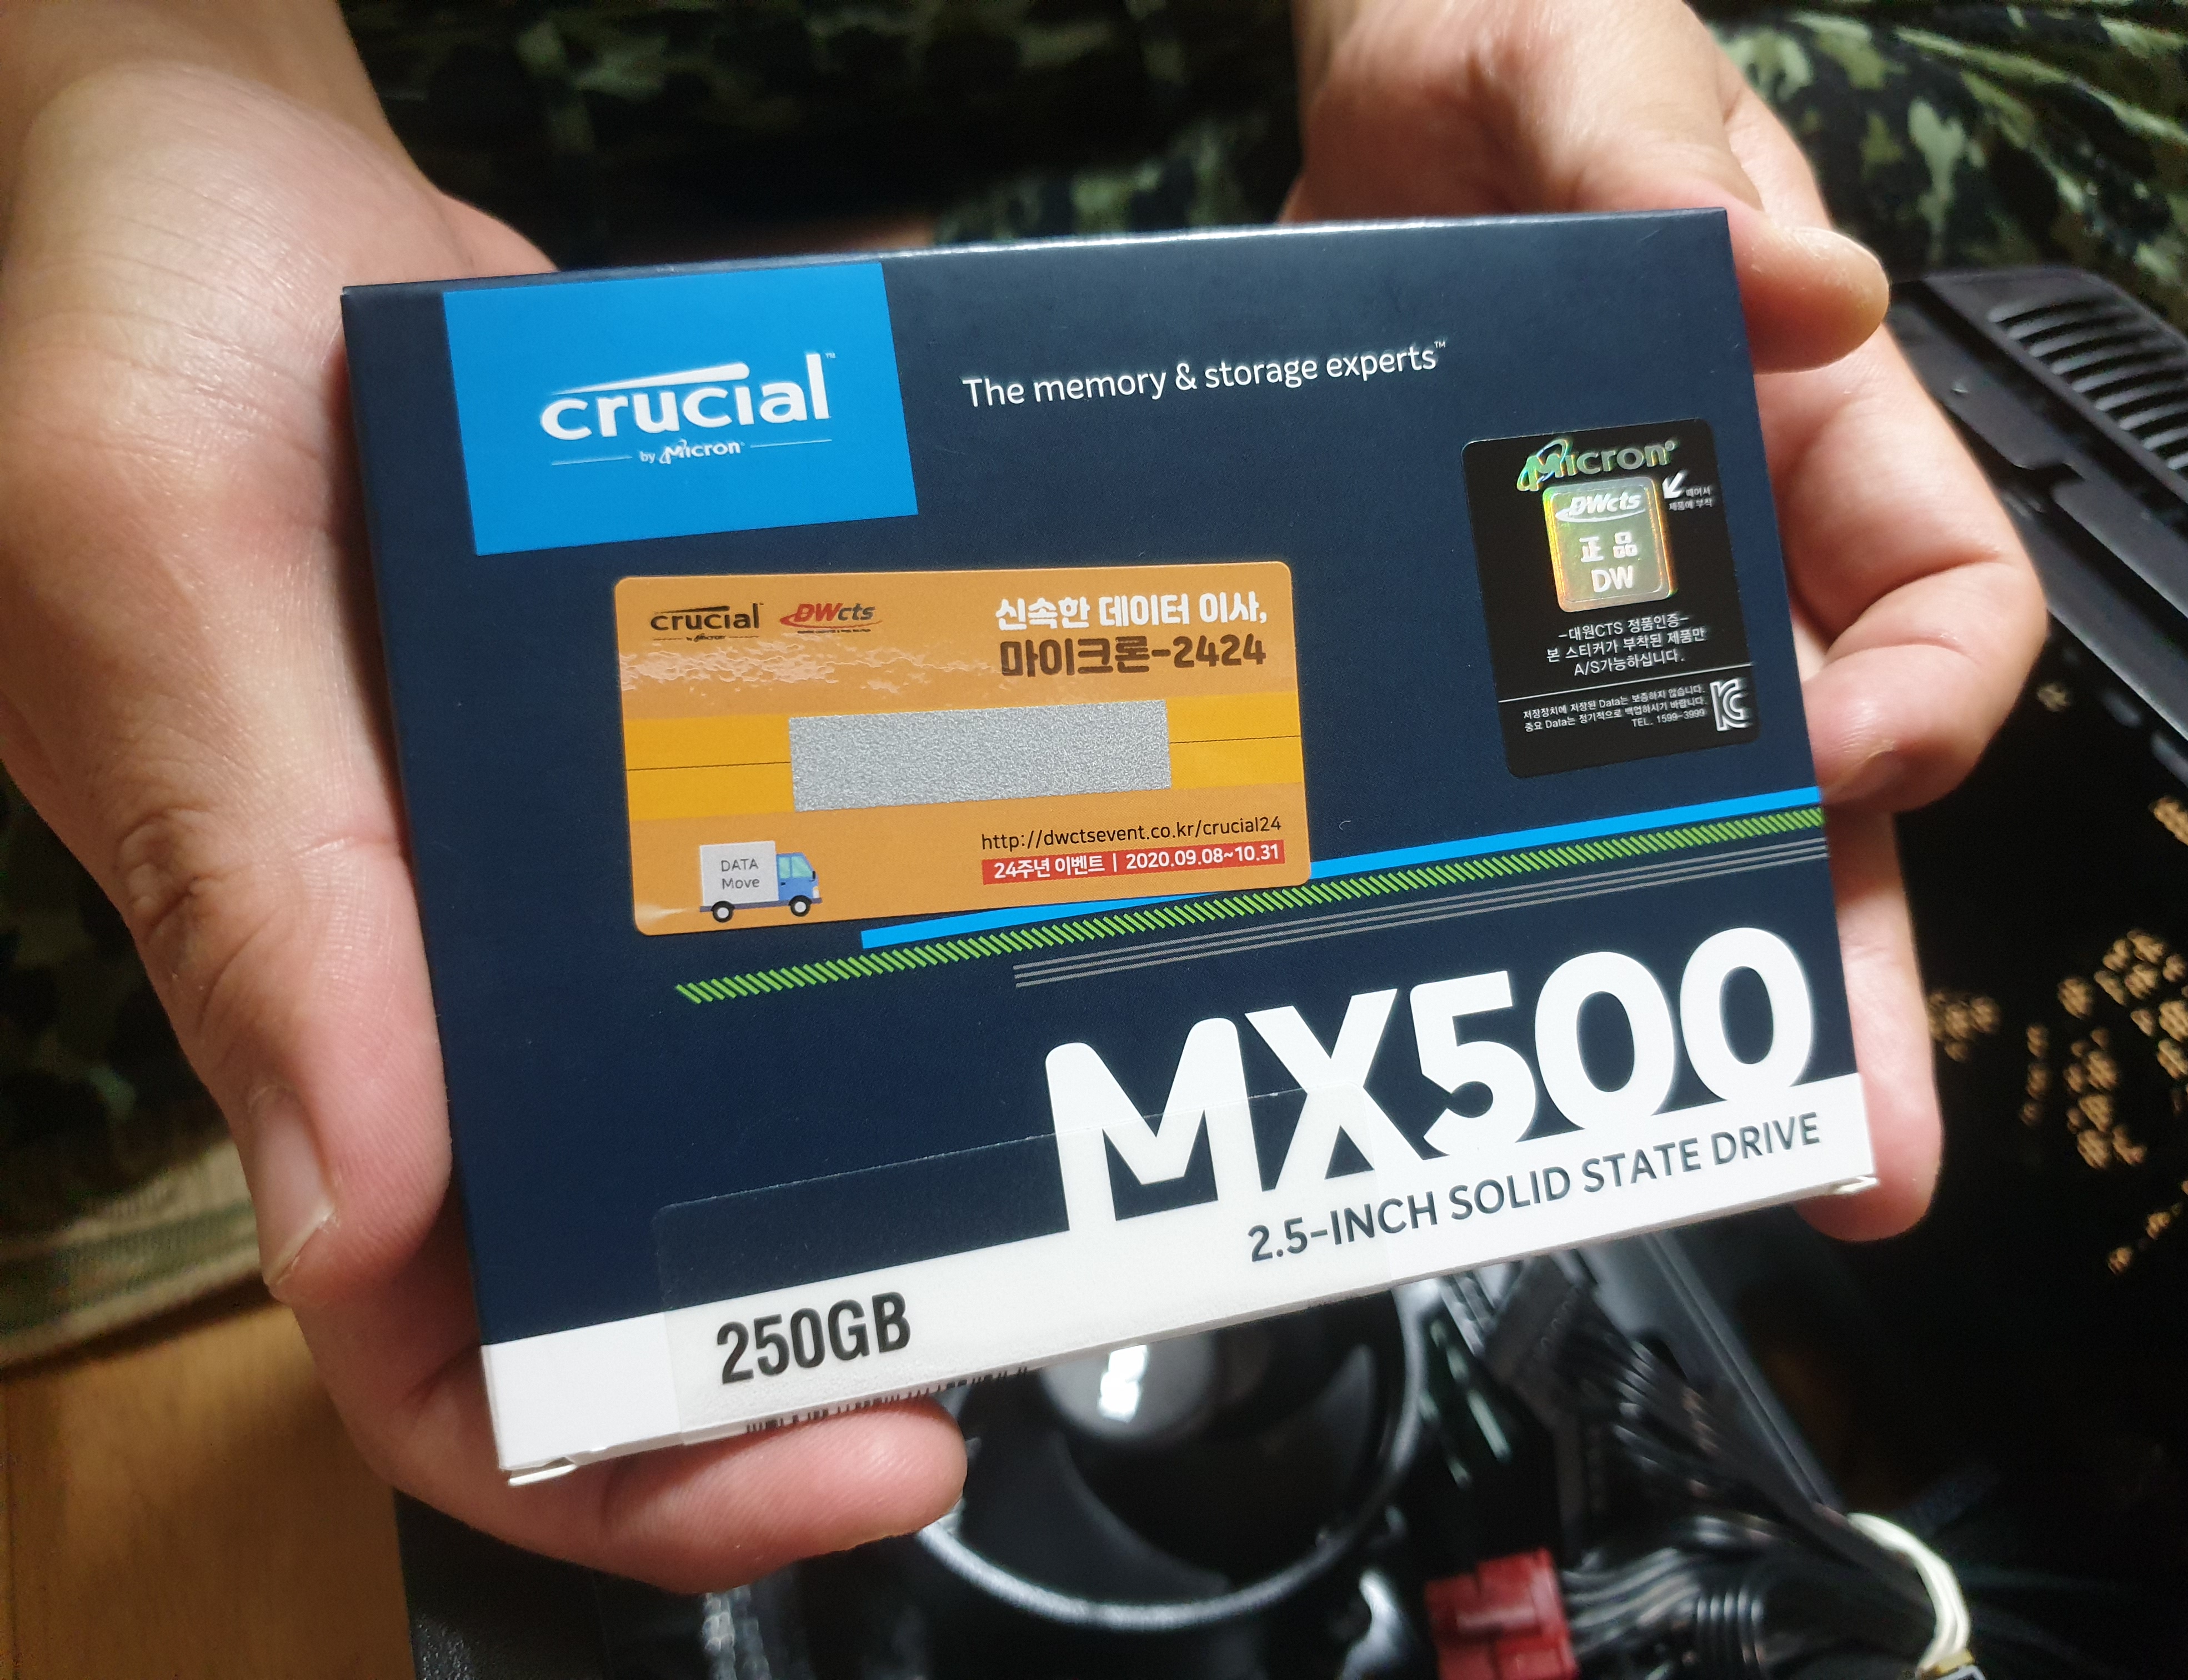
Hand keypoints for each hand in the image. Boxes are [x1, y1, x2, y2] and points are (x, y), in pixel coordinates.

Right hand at [0, 54, 960, 1588]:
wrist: (219, 162)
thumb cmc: (116, 340)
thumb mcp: (148, 580)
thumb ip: (255, 885)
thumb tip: (366, 1205)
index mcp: (314, 1007)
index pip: (447, 1355)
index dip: (643, 1471)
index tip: (879, 1448)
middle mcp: (457, 971)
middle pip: (649, 1242)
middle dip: (845, 1309)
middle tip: (1054, 1269)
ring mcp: (565, 857)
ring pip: (743, 1059)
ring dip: (906, 1111)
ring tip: (1090, 1088)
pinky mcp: (648, 728)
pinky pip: (783, 847)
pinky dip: (901, 881)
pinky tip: (1035, 858)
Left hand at [1287, 0, 2043, 1235]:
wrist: (1368, 90)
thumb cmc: (1523, 47)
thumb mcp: (1599, 70)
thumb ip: (1670, 161)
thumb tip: (1809, 290)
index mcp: (1805, 428)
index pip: (1947, 598)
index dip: (1931, 700)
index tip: (1848, 756)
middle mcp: (1716, 554)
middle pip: (1823, 789)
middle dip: (1842, 960)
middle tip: (1861, 1155)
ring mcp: (1578, 616)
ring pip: (1663, 830)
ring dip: (1689, 990)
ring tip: (1693, 1152)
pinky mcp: (1452, 639)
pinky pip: (1488, 785)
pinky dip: (1488, 889)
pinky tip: (1459, 1002)